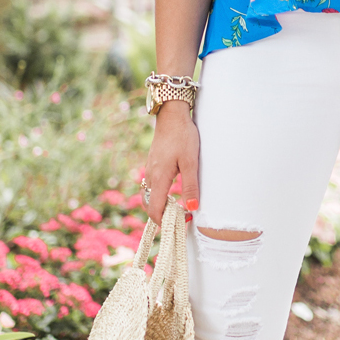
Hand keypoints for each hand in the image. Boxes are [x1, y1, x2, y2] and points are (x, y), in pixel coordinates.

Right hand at [142, 102, 199, 226]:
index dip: (164, 222)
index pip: (155, 209)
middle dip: (160, 216)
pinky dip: (158, 195)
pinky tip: (172, 192)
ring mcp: (150, 169)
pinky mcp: (152, 163)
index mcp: (159, 177)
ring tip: (177, 208)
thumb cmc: (183, 136)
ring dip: (159, 205)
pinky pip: (151, 185)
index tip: (179, 224)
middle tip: (179, 219)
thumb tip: (191, 208)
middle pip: (148, 205)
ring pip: (149, 195)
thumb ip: (190, 185)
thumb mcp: (191, 162)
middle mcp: (151, 175)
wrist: (172, 115)